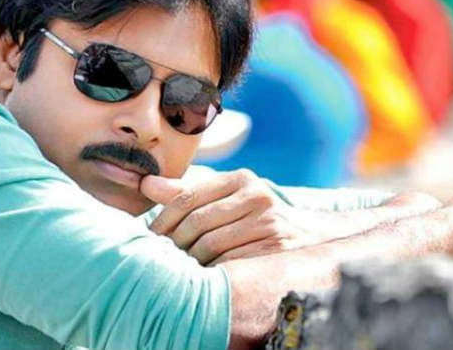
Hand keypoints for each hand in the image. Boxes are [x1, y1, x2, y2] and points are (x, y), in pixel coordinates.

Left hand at [140, 169, 327, 264]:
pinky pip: (229, 263)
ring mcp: (268, 221)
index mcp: (240, 178)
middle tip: (161, 257)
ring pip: (210, 245)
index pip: (187, 197)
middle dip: (174, 243)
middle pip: (196, 222)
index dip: (163, 220)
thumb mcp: (224, 197)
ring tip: (180, 267)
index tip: (149, 238)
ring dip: (190, 260)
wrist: (308, 237)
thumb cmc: (254, 216)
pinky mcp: (276, 247)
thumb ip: (185, 192)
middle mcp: (256, 195)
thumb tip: (145, 183)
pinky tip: (204, 273)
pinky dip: (211, 271)